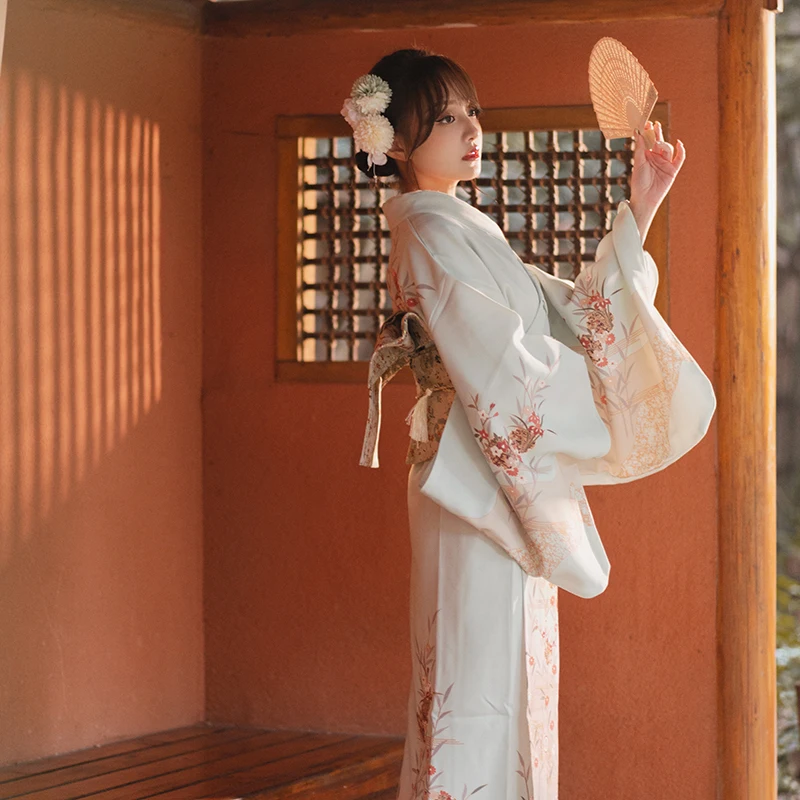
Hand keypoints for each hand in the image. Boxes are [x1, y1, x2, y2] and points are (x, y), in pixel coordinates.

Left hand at [628, 121, 685, 241]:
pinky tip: (679, 144)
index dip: (648, 132)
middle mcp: (656, 157)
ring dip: (664, 144)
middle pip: (658, 142)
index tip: (645, 123)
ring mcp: (665, 163)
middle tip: (654, 124)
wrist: (645, 198)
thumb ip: (639, 149)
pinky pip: (679, 159)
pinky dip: (681, 151)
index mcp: (646, 156)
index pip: (648, 141)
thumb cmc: (639, 182)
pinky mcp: (672, 170)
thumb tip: (638, 133)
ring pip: (668, 149)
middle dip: (657, 133)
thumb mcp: (638, 163)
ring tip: (658, 142)